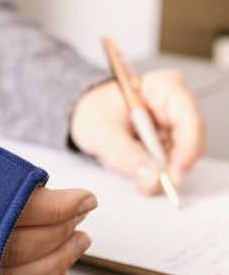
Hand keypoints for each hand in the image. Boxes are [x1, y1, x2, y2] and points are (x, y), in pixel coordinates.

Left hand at [70, 69, 204, 194]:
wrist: (84, 114)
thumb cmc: (92, 112)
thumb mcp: (102, 133)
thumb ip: (126, 155)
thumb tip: (152, 178)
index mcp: (163, 87)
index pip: (189, 120)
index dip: (186, 150)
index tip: (172, 174)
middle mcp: (175, 103)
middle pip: (190, 141)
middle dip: (170, 168)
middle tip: (150, 187)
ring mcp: (173, 122)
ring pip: (181, 156)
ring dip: (160, 173)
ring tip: (135, 177)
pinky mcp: (168, 138)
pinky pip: (170, 161)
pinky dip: (154, 172)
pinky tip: (136, 171)